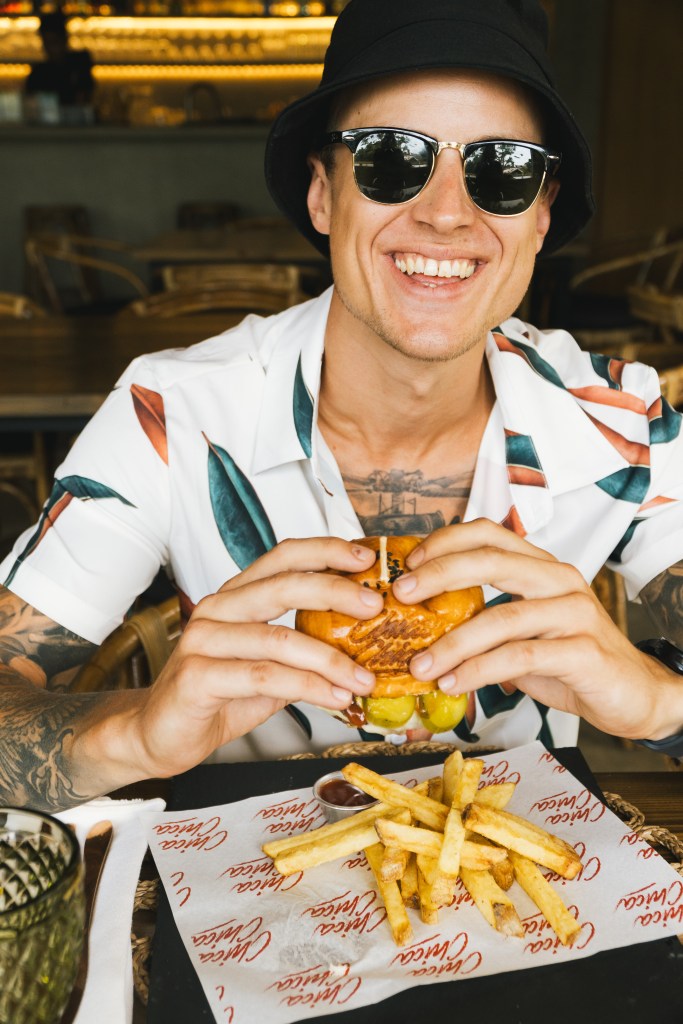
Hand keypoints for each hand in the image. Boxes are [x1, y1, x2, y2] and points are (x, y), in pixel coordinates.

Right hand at [129, 538, 382, 776]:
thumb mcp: (268, 668)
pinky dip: (307, 688)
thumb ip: (303, 652)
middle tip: (376, 607)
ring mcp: (203, 640)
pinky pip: (264, 677)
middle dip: (335, 592)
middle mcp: (217, 609)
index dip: (324, 551)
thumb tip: (363, 647)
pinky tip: (335, 699)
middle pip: (282, 586)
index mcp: (236, 596)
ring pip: (278, 639)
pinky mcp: (196, 676)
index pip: (282, 557)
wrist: (160, 734)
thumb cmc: (217, 696)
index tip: (365, 559)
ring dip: (330, 660)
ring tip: (364, 678)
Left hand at [391, 519, 680, 741]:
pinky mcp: (583, 652)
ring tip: (420, 664)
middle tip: (401, 594)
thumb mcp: (523, 633)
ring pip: (502, 616)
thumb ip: (484, 621)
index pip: (489, 533)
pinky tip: (455, 683)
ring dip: (452, 642)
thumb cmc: (572, 661)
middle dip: (438, 575)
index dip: (445, 541)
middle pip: (491, 560)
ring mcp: (575, 613)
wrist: (635, 695)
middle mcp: (560, 580)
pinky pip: (520, 657)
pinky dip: (479, 671)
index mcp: (542, 567)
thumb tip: (420, 626)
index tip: (408, 563)